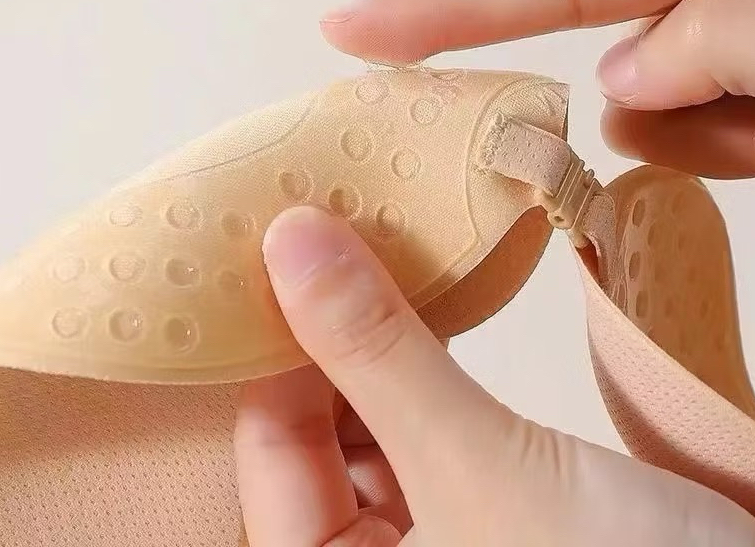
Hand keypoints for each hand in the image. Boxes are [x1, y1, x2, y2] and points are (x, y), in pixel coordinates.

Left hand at [234, 207, 754, 544]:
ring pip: (371, 431)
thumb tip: (291, 239)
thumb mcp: (484, 469)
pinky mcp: (476, 524)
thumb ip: (381, 357)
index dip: (282, 337)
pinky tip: (436, 320)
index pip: (269, 443)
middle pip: (315, 437)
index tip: (307, 239)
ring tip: (392, 264)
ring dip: (383, 352)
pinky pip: (423, 437)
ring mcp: (427, 546)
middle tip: (351, 238)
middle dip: (334, 341)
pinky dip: (425, 376)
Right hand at [319, 0, 754, 178]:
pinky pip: (711, 133)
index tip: (351, 25)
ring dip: (718, 135)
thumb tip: (618, 75)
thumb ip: (721, 43)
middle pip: (618, 61)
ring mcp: (743, 31)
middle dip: (664, 112)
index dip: (446, 6)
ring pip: (665, 114)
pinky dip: (746, 145)